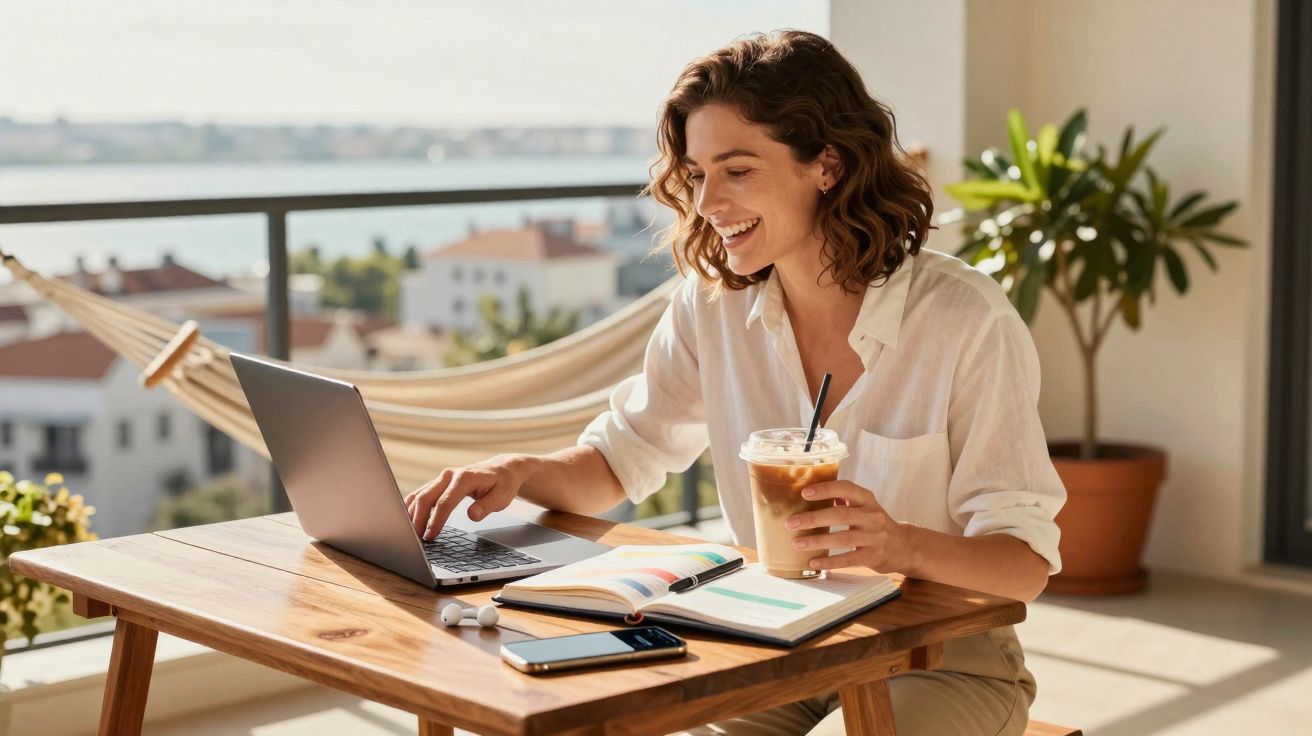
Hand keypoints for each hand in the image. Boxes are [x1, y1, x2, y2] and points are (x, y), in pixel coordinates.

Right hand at [404, 453, 529, 540]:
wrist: (503, 469)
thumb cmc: (503, 484)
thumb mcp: (502, 496)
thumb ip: (487, 506)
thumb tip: (472, 515)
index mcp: (465, 478)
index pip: (445, 502)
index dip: (436, 520)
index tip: (430, 536)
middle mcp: (450, 475)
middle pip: (426, 497)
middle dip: (418, 519)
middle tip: (415, 539)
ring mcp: (443, 478)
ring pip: (420, 494)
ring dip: (412, 513)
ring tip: (409, 533)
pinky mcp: (439, 483)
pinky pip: (421, 493)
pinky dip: (412, 506)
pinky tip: (408, 519)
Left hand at [785, 480, 908, 572]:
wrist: (905, 547)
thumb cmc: (875, 524)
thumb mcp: (865, 507)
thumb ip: (844, 500)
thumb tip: (809, 494)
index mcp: (867, 500)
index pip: (847, 488)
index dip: (826, 489)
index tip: (805, 493)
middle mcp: (872, 516)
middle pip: (840, 515)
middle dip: (813, 518)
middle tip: (791, 523)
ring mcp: (875, 537)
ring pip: (843, 538)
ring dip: (817, 541)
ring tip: (797, 544)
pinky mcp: (874, 557)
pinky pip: (849, 559)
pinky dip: (830, 562)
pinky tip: (814, 562)